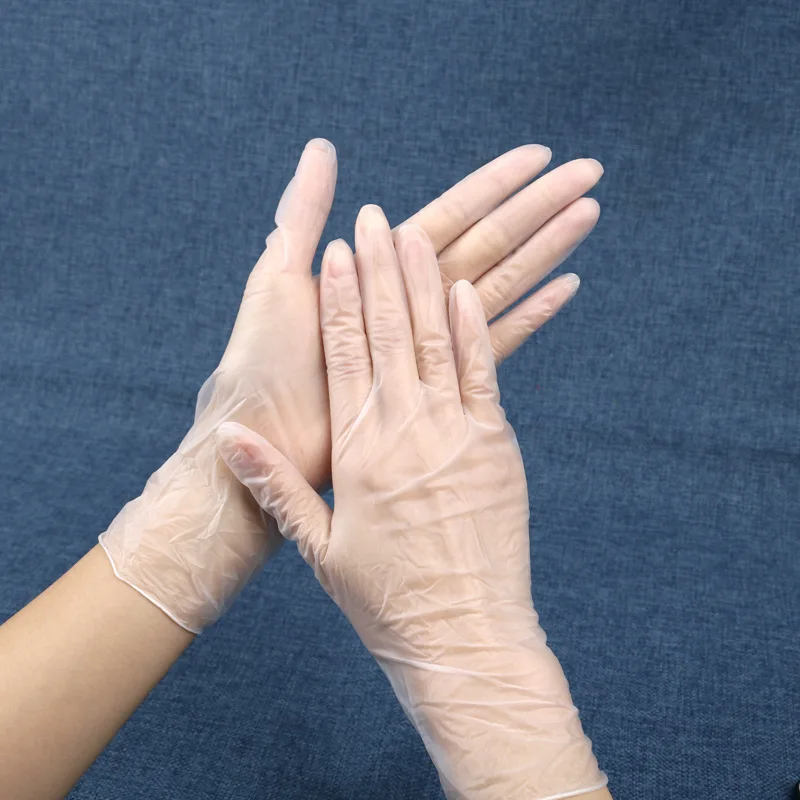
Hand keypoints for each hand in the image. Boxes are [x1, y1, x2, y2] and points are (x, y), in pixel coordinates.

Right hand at [216, 208, 605, 798]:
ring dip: (424, 282)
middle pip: (389, 333)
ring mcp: (456, 435)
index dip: (340, 300)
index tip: (336, 252)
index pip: (343, 356)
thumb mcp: (318, 546)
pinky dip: (474, 327)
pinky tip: (466, 288)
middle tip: (374, 216)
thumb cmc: (385, 597)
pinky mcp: (496, 448)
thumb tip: (228, 437)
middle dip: (380, 270)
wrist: (462, 636)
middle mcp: (405, 431)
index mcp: (357, 452)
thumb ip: (275, 483)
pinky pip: (484, 372)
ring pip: (436, 340)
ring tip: (415, 234)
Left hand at [221, 139, 602, 488]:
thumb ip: (304, 211)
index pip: (451, 214)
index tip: (538, 155)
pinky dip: (530, 316)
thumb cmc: (263, 360)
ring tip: (588, 214)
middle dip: (537, 207)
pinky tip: (565, 287)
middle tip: (586, 172)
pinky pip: (495, 345)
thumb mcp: (278, 276)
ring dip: (545, 250)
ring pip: (499, 284)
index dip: (496, 184)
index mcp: (380, 269)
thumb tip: (323, 146)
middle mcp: (410, 302)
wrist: (265, 435)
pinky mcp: (439, 386)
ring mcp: (428, 343)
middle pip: (487, 243)